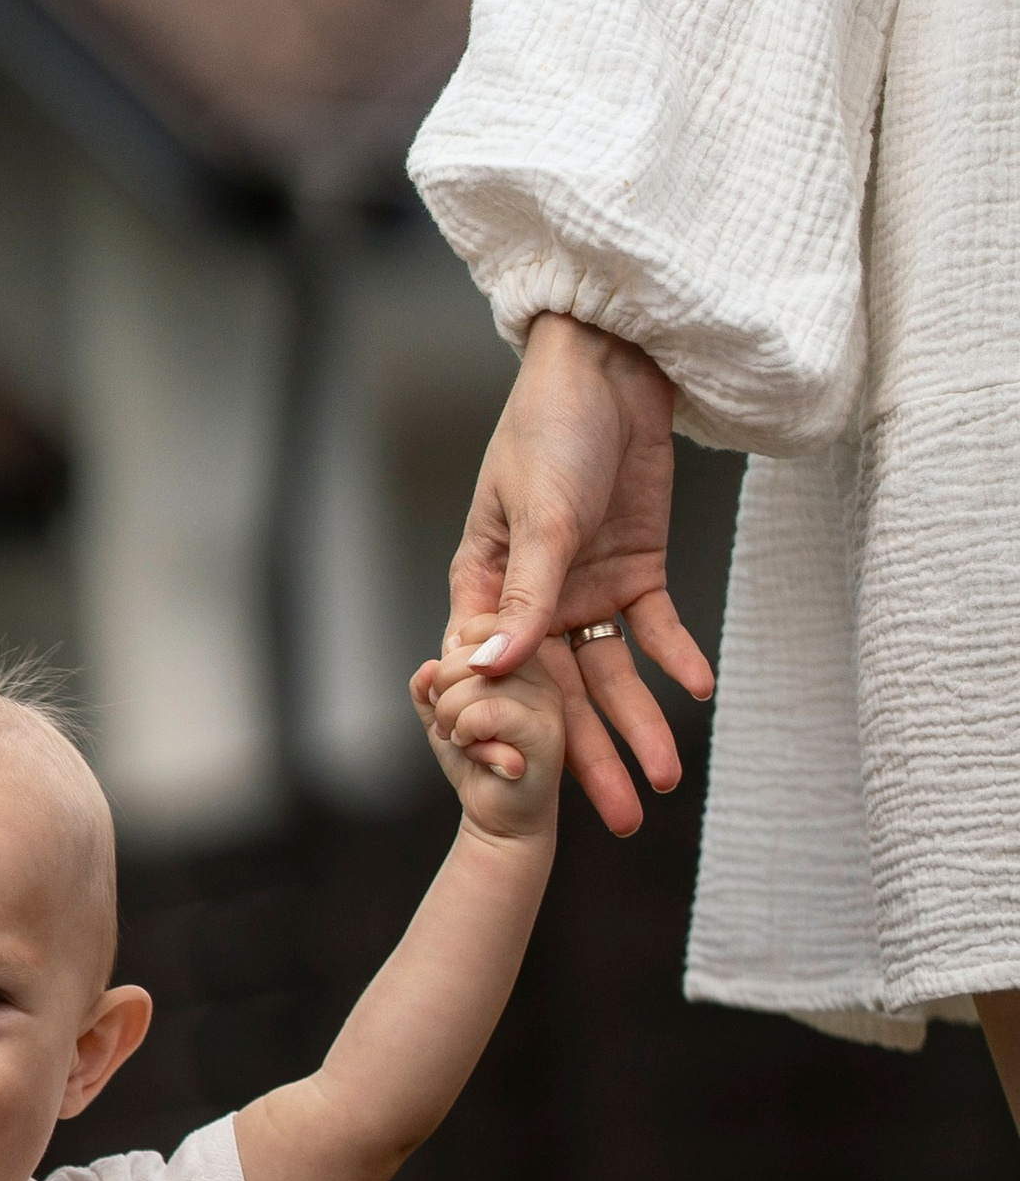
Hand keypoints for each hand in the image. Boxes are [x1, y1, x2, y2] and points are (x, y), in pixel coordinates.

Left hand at [413, 620, 564, 843]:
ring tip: (466, 740)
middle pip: (473, 652)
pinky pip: (489, 713)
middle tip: (452, 724)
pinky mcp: (547, 732)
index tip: (447, 694)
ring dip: (452, 718)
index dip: (449, 661)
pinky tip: (478, 752)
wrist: (498, 817)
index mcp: (521, 659)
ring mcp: (548, 699)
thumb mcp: (441, 715)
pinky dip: (468, 734)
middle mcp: (541, 672)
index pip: (478, 627)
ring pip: (476, 683)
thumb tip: (427, 668)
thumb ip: (428, 686)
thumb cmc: (476, 761)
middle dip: (443, 691)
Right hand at [449, 313, 713, 838]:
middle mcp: (532, 604)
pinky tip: (696, 693)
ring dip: (638, 725)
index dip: (512, 731)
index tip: (530, 785)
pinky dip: (676, 659)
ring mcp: (585, 591)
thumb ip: (527, 595)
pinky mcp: (635, 571)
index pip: (494, 679)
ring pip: (611, 676)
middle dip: (589, 757)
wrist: (611, 363)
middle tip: (620, 817)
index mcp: (485, 591)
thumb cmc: (551, 426)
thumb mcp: (541, 513)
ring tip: (662, 782)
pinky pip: (656, 630)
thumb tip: (491, 671)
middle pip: (560, 695)